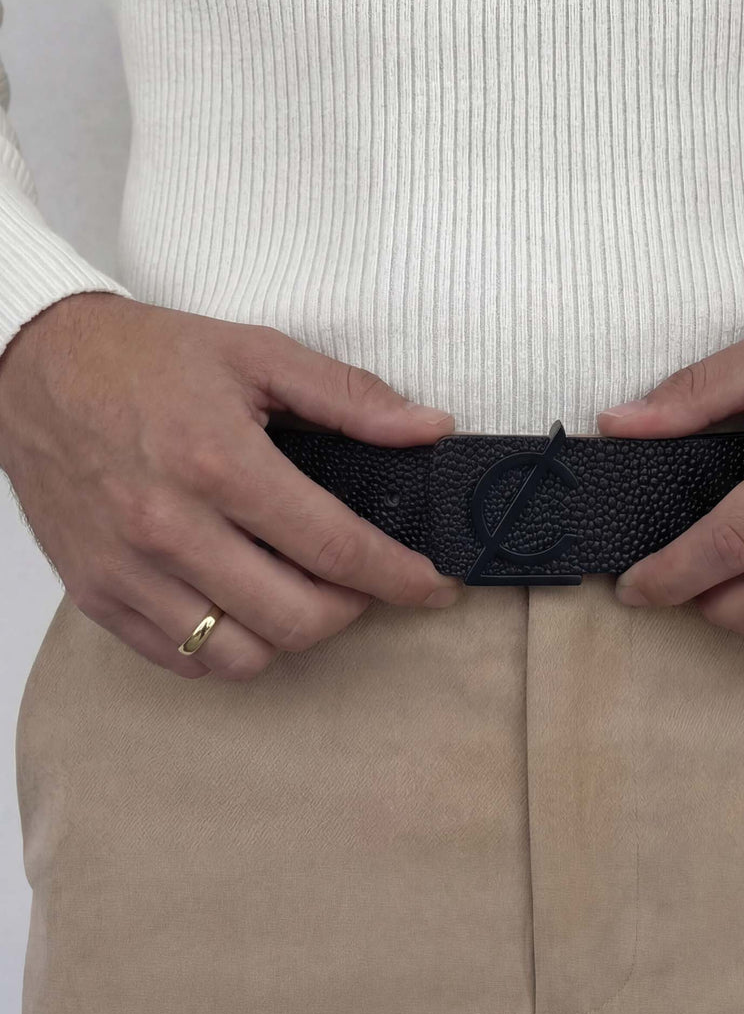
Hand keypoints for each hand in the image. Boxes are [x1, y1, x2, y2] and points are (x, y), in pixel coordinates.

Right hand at [0, 293, 460, 679]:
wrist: (32, 366)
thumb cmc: (144, 357)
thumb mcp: (256, 353)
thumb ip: (350, 397)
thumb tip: (431, 430)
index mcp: (220, 462)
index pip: (336, 548)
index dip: (400, 577)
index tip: (434, 584)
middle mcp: (171, 528)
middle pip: (296, 619)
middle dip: (352, 609)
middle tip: (361, 581)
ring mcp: (128, 570)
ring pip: (241, 656)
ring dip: (290, 634)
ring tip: (301, 591)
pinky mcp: (96, 594)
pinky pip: (182, 660)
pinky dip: (227, 647)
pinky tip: (243, 603)